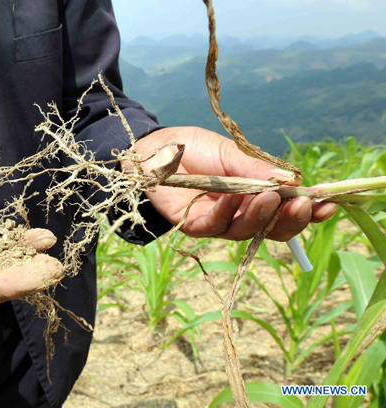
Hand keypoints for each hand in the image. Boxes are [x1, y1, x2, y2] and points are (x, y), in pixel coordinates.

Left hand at [135, 127, 337, 240]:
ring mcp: (219, 222)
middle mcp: (241, 213)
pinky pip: (216, 225)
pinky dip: (226, 213)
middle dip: (289, 218)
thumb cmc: (194, 149)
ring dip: (260, 215)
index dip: (308, 210)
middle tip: (300, 204)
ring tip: (267, 198)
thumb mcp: (230, 152)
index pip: (287, 209)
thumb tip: (292, 182)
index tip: (327, 204)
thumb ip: (256, 169)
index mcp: (256, 194)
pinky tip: (233, 200)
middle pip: (273, 228)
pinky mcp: (196, 226)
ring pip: (246, 230)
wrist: (155, 151)